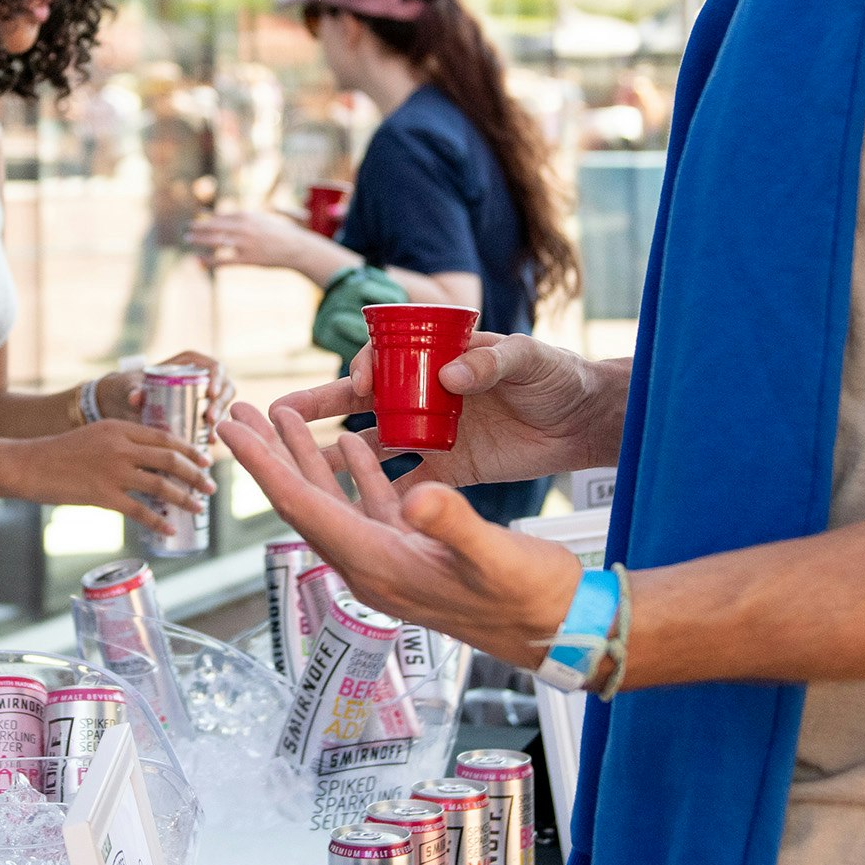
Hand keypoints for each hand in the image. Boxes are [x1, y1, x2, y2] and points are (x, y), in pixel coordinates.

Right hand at [14, 420, 211, 541]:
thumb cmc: (60, 452)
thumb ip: (120, 442)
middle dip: (195, 474)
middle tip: (211, 486)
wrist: (28, 464)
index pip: (164, 437)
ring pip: (161, 484)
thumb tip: (150, 460)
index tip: (205, 460)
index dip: (189, 450)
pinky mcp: (102, 495)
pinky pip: (139, 511)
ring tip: (199, 507)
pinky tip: (169, 529)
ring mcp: (112, 471)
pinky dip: (158, 521)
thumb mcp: (95, 435)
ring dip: (185, 498)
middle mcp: (120, 446)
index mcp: (119, 428)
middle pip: (170, 459)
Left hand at [110, 349, 237, 428]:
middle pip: (224, 387)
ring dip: (221, 421)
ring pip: (223, 407)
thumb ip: (131, 389)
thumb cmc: (128, 388)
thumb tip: (135, 397)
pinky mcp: (201, 417)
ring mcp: (204, 398)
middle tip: (210, 419)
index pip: (213, 366)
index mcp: (189, 363)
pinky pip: (215, 423)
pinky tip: (208, 445)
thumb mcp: (129, 386)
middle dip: (221, 403)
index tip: (211, 394)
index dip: (217, 378)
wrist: (122, 405)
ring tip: (210, 436)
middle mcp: (201, 379)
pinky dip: (214, 433)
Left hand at [186, 210, 316, 273]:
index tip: (196, 221)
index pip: (220, 217)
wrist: (296, 248)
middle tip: (185, 229)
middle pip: (214, 226)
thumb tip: (232, 214)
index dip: (206, 219)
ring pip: (215, 241)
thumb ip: (246, 215)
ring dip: (199, 240)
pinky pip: (223, 260)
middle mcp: (243, 228)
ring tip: (187, 240)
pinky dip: (209, 261)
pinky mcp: (247, 259)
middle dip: (197, 227)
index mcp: (247, 216)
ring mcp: (244, 244)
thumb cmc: (281, 233)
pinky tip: (199, 261)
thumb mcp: (263, 218)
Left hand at [217, 400, 583, 668]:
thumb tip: (419, 493)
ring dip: (303, 457)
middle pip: (302, 501)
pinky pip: (368, 506)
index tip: (229, 430)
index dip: (262, 465)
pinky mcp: (414, 552)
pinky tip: (348, 442)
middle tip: (234, 413)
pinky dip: (353, 472)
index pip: (302, 507)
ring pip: (331, 500)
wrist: (561, 629)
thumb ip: (454, 524)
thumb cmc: (531, 597)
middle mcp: (372, 565)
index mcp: (378, 564)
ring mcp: (391, 560)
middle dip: (267, 455)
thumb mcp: (495, 554)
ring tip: (277, 416)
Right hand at [268, 332, 624, 491]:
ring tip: (296, 464)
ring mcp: (433, 433)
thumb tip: (451, 373)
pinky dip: (379, 492)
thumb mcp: (528, 359)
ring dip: (336, 453)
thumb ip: (492, 362)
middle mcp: (425, 395)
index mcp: (437, 359)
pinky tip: (352, 506)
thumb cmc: (558, 375)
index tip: (359, 384)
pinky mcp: (448, 469)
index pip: (384, 359)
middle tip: (278, 415)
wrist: (586, 421)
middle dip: (319, 407)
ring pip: (372, 444)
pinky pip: (405, 481)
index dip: (363, 369)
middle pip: (362, 401)